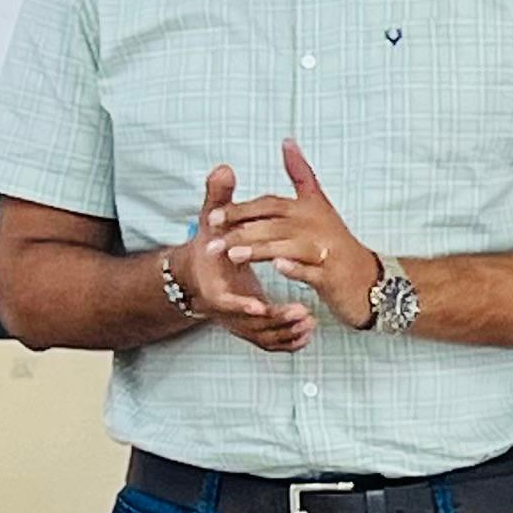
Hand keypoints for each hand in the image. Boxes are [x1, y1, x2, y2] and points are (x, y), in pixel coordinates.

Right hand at [173, 165, 310, 352]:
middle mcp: (223, 309)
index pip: (224, 301)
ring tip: (311, 323)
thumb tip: (224, 168)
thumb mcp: (211, 221)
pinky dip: (288, 342)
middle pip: (248, 324)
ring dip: (286, 333)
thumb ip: (218, 196)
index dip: (240, 305)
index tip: (260, 306)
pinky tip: (308, 335)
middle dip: (274, 321)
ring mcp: (237, 322)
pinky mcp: (250, 329)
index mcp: (211, 284)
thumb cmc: (211, 244)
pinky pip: (269, 343)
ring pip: (262, 337)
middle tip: (303, 314)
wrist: (200, 273)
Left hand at [215, 142, 385, 329]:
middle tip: (212, 242)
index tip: (213, 217)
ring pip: (288, 246)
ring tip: (233, 255)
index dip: (241, 209)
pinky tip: (278, 267)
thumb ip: (301, 173)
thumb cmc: (335, 241)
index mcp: (309, 208)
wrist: (368, 279)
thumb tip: (287, 141)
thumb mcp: (319, 203)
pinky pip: (312, 271)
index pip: (269, 204)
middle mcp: (317, 225)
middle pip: (274, 224)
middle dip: (240, 232)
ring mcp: (326, 251)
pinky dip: (296, 268)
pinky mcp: (332, 275)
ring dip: (260, 249)